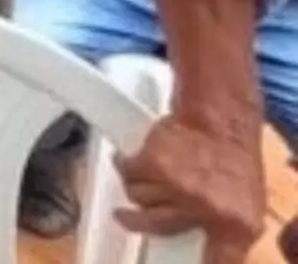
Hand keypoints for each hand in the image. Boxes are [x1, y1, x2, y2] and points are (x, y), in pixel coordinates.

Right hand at [118, 113, 265, 262]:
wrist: (220, 120)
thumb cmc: (232, 161)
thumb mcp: (243, 208)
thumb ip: (223, 234)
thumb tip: (202, 253)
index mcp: (235, 226)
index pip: (215, 261)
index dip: (191, 263)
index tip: (168, 260)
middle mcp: (203, 210)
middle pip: (153, 227)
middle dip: (135, 220)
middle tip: (125, 216)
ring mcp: (176, 188)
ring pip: (137, 199)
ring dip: (140, 185)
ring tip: (153, 170)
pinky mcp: (152, 165)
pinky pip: (127, 174)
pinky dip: (127, 164)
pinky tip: (138, 157)